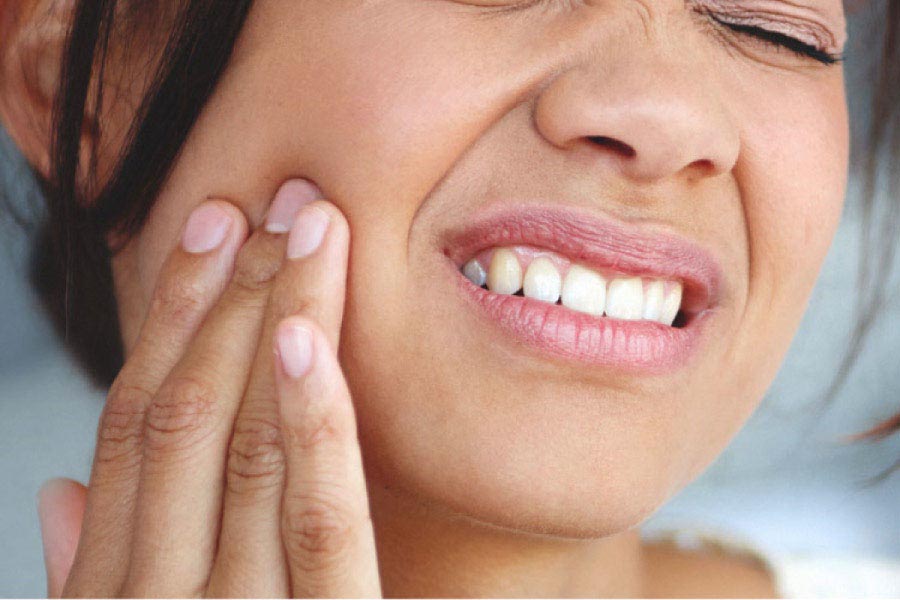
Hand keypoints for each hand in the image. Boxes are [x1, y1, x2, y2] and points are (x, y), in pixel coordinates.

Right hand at [36, 180, 380, 596]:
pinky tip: (306, 335)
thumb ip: (89, 574)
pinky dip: (314, 422)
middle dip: (229, 295)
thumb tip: (56, 492)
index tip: (209, 232)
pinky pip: (321, 519)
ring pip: (251, 444)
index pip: (133, 426)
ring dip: (276, 320)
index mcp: (111, 591)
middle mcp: (155, 597)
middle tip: (278, 204)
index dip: (169, 316)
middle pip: (188, 414)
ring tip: (309, 227)